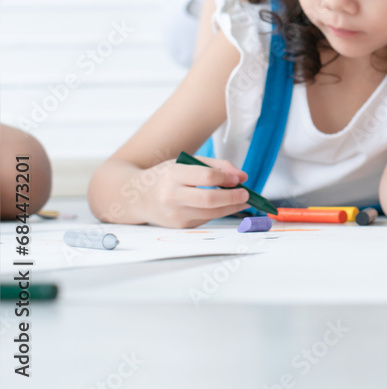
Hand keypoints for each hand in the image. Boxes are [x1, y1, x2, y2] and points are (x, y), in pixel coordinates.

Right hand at [135, 156, 250, 227]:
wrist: (137, 197)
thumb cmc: (165, 176)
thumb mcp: (186, 163)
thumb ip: (215, 166)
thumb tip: (241, 176)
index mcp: (173, 175)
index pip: (206, 177)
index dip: (227, 178)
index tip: (239, 178)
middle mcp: (171, 196)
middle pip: (210, 199)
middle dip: (233, 197)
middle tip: (247, 194)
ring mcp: (174, 214)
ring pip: (211, 213)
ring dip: (231, 207)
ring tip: (242, 200)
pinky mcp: (180, 226)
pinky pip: (206, 218)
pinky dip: (218, 212)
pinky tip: (224, 205)